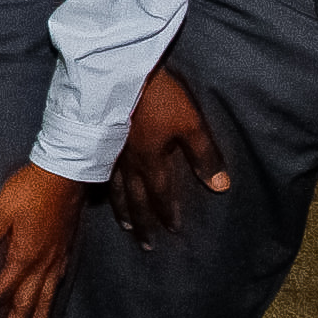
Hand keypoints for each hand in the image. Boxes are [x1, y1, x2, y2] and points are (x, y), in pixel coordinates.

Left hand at [0, 161, 89, 317]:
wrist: (65, 175)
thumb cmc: (29, 189)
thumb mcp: (0, 212)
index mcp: (23, 257)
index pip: (0, 291)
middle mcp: (41, 265)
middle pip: (26, 305)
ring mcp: (56, 260)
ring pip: (46, 300)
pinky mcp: (64, 252)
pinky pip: (57, 286)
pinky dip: (51, 302)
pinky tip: (49, 305)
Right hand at [108, 67, 226, 247]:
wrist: (119, 74)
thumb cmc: (159, 98)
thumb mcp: (190, 124)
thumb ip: (204, 156)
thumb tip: (220, 187)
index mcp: (151, 161)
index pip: (161, 195)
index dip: (168, 213)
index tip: (173, 230)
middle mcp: (129, 164)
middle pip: (135, 199)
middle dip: (144, 222)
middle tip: (146, 244)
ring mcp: (110, 153)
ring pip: (115, 189)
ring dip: (122, 210)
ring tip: (126, 226)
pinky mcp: (98, 140)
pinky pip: (99, 173)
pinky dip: (102, 189)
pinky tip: (102, 192)